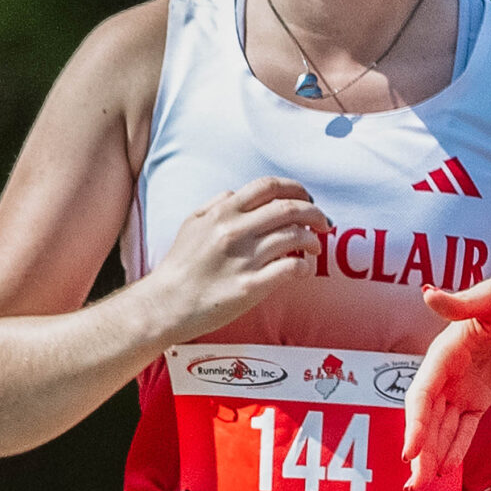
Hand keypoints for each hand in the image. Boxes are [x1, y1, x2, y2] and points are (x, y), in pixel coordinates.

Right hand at [141, 176, 328, 342]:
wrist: (167, 303)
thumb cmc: (180, 265)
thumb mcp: (191, 224)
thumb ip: (215, 204)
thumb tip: (236, 194)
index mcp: (223, 212)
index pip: (269, 187)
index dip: (296, 189)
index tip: (307, 198)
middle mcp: (235, 230)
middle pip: (290, 209)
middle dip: (315, 213)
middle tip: (323, 222)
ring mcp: (245, 258)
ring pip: (296, 237)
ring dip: (313, 240)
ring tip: (314, 247)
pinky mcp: (251, 286)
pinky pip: (291, 268)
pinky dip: (305, 266)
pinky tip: (304, 269)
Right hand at [403, 265, 490, 490]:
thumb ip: (461, 301)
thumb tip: (428, 294)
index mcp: (443, 353)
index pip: (422, 394)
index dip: (414, 424)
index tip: (409, 452)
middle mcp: (446, 374)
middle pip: (427, 419)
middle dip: (420, 452)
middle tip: (413, 485)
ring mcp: (461, 387)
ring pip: (442, 428)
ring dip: (432, 456)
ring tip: (422, 486)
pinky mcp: (479, 396)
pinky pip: (465, 427)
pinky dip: (456, 448)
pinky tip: (447, 470)